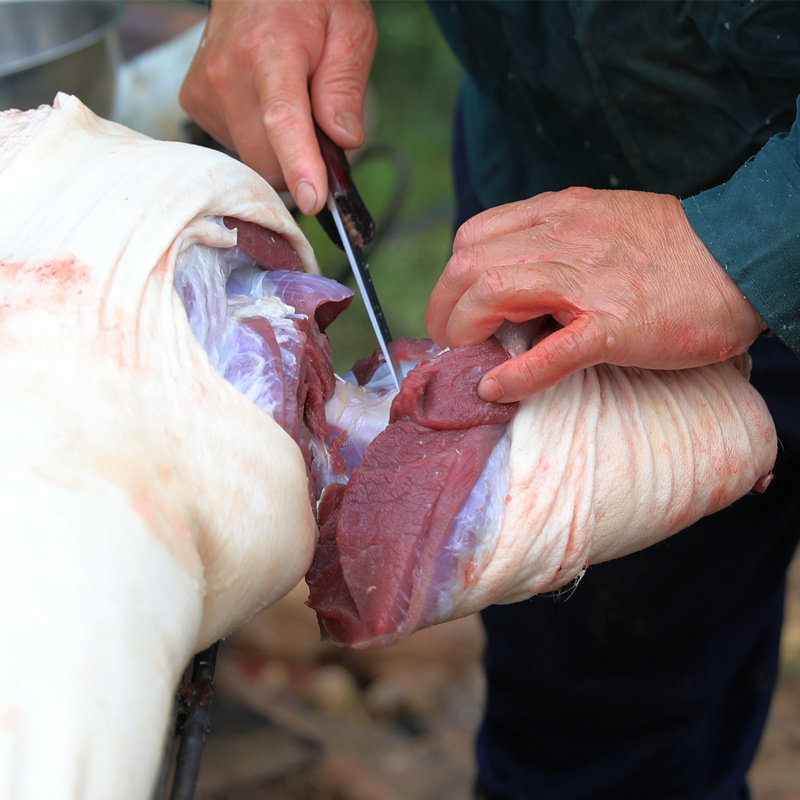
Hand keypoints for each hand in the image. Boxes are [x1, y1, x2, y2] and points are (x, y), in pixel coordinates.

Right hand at [179, 0, 376, 213]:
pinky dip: (258, 138)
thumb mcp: (350, 27)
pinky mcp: (196, 101)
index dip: (299, 165)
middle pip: (266, 159)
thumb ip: (346, 85)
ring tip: (288, 101)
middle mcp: (228, 73)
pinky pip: (235, 146)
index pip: (282, 119)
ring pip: (252, 159)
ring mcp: (206, 89)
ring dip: (277, 150)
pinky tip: (262, 102)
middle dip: (298, 165)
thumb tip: (344, 140)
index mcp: (270, 51)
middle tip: (320, 132)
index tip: (312, 200)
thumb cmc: (309, 1)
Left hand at [426, 187, 767, 401]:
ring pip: (493, 293)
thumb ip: (553, 240)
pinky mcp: (613, 325)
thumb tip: (509, 278)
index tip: (456, 304)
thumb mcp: (599, 222)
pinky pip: (549, 352)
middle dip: (444, 306)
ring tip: (468, 357)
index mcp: (557, 214)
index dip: (452, 275)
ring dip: (465, 330)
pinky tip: (497, 388)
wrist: (742, 257)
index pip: (473, 236)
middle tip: (449, 338)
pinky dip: (515, 375)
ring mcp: (586, 282)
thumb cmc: (672, 247)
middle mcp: (562, 239)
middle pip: (468, 264)